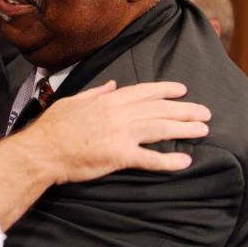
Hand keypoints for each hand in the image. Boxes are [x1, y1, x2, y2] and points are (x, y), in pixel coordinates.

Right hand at [33, 81, 210, 184]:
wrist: (42, 150)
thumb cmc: (54, 127)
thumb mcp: (74, 101)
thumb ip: (97, 92)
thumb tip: (112, 84)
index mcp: (109, 100)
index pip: (144, 91)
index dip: (166, 90)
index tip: (182, 90)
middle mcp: (119, 113)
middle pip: (159, 109)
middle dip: (185, 110)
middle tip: (205, 112)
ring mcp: (120, 134)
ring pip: (160, 129)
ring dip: (184, 129)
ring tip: (203, 130)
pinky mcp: (118, 156)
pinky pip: (149, 158)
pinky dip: (168, 161)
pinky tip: (185, 162)